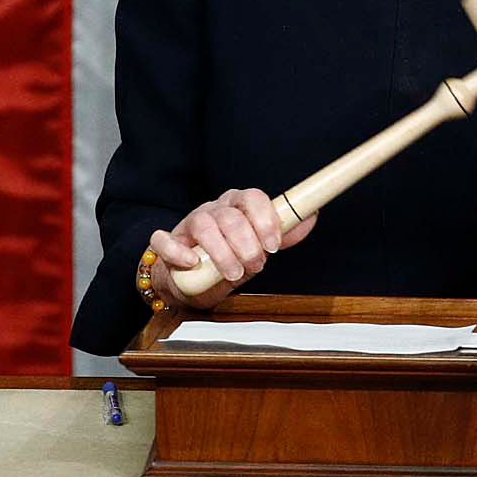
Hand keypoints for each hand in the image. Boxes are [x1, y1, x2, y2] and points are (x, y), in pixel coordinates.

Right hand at [149, 189, 318, 309]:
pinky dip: (178, 252)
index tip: (273, 245)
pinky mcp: (167, 242)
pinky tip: (193, 263)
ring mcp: (188, 224)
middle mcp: (214, 210)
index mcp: (237, 206)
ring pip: (203, 225)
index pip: (252, 198)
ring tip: (233, 273)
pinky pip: (165, 240)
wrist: (192, 279)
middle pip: (230, 216)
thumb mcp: (259, 246)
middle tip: (256, 266)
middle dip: (247, 244)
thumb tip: (312, 215)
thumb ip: (283, 233)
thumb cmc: (229, 256)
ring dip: (221, 252)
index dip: (265, 220)